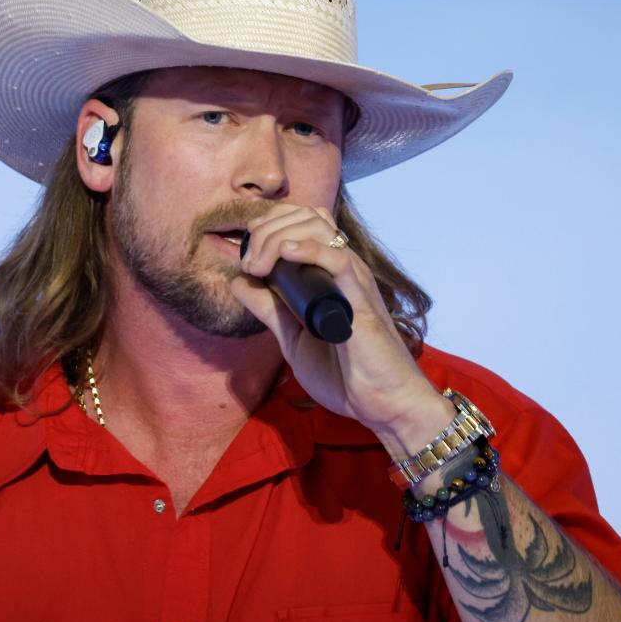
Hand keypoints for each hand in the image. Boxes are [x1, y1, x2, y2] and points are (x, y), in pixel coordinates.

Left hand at [228, 204, 453, 456]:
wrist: (382, 406)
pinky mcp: (361, 300)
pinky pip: (340, 259)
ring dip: (279, 237)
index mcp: (329, 274)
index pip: (301, 221)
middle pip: (305, 216)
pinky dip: (310, 249)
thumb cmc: (346, 374)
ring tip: (260, 265)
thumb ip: (269, 310)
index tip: (246, 254)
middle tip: (250, 264)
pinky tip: (287, 254)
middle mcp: (343, 269)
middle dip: (266, 229)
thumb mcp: (292, 338)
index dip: (269, 224)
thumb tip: (238, 281)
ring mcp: (354, 281)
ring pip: (319, 228)